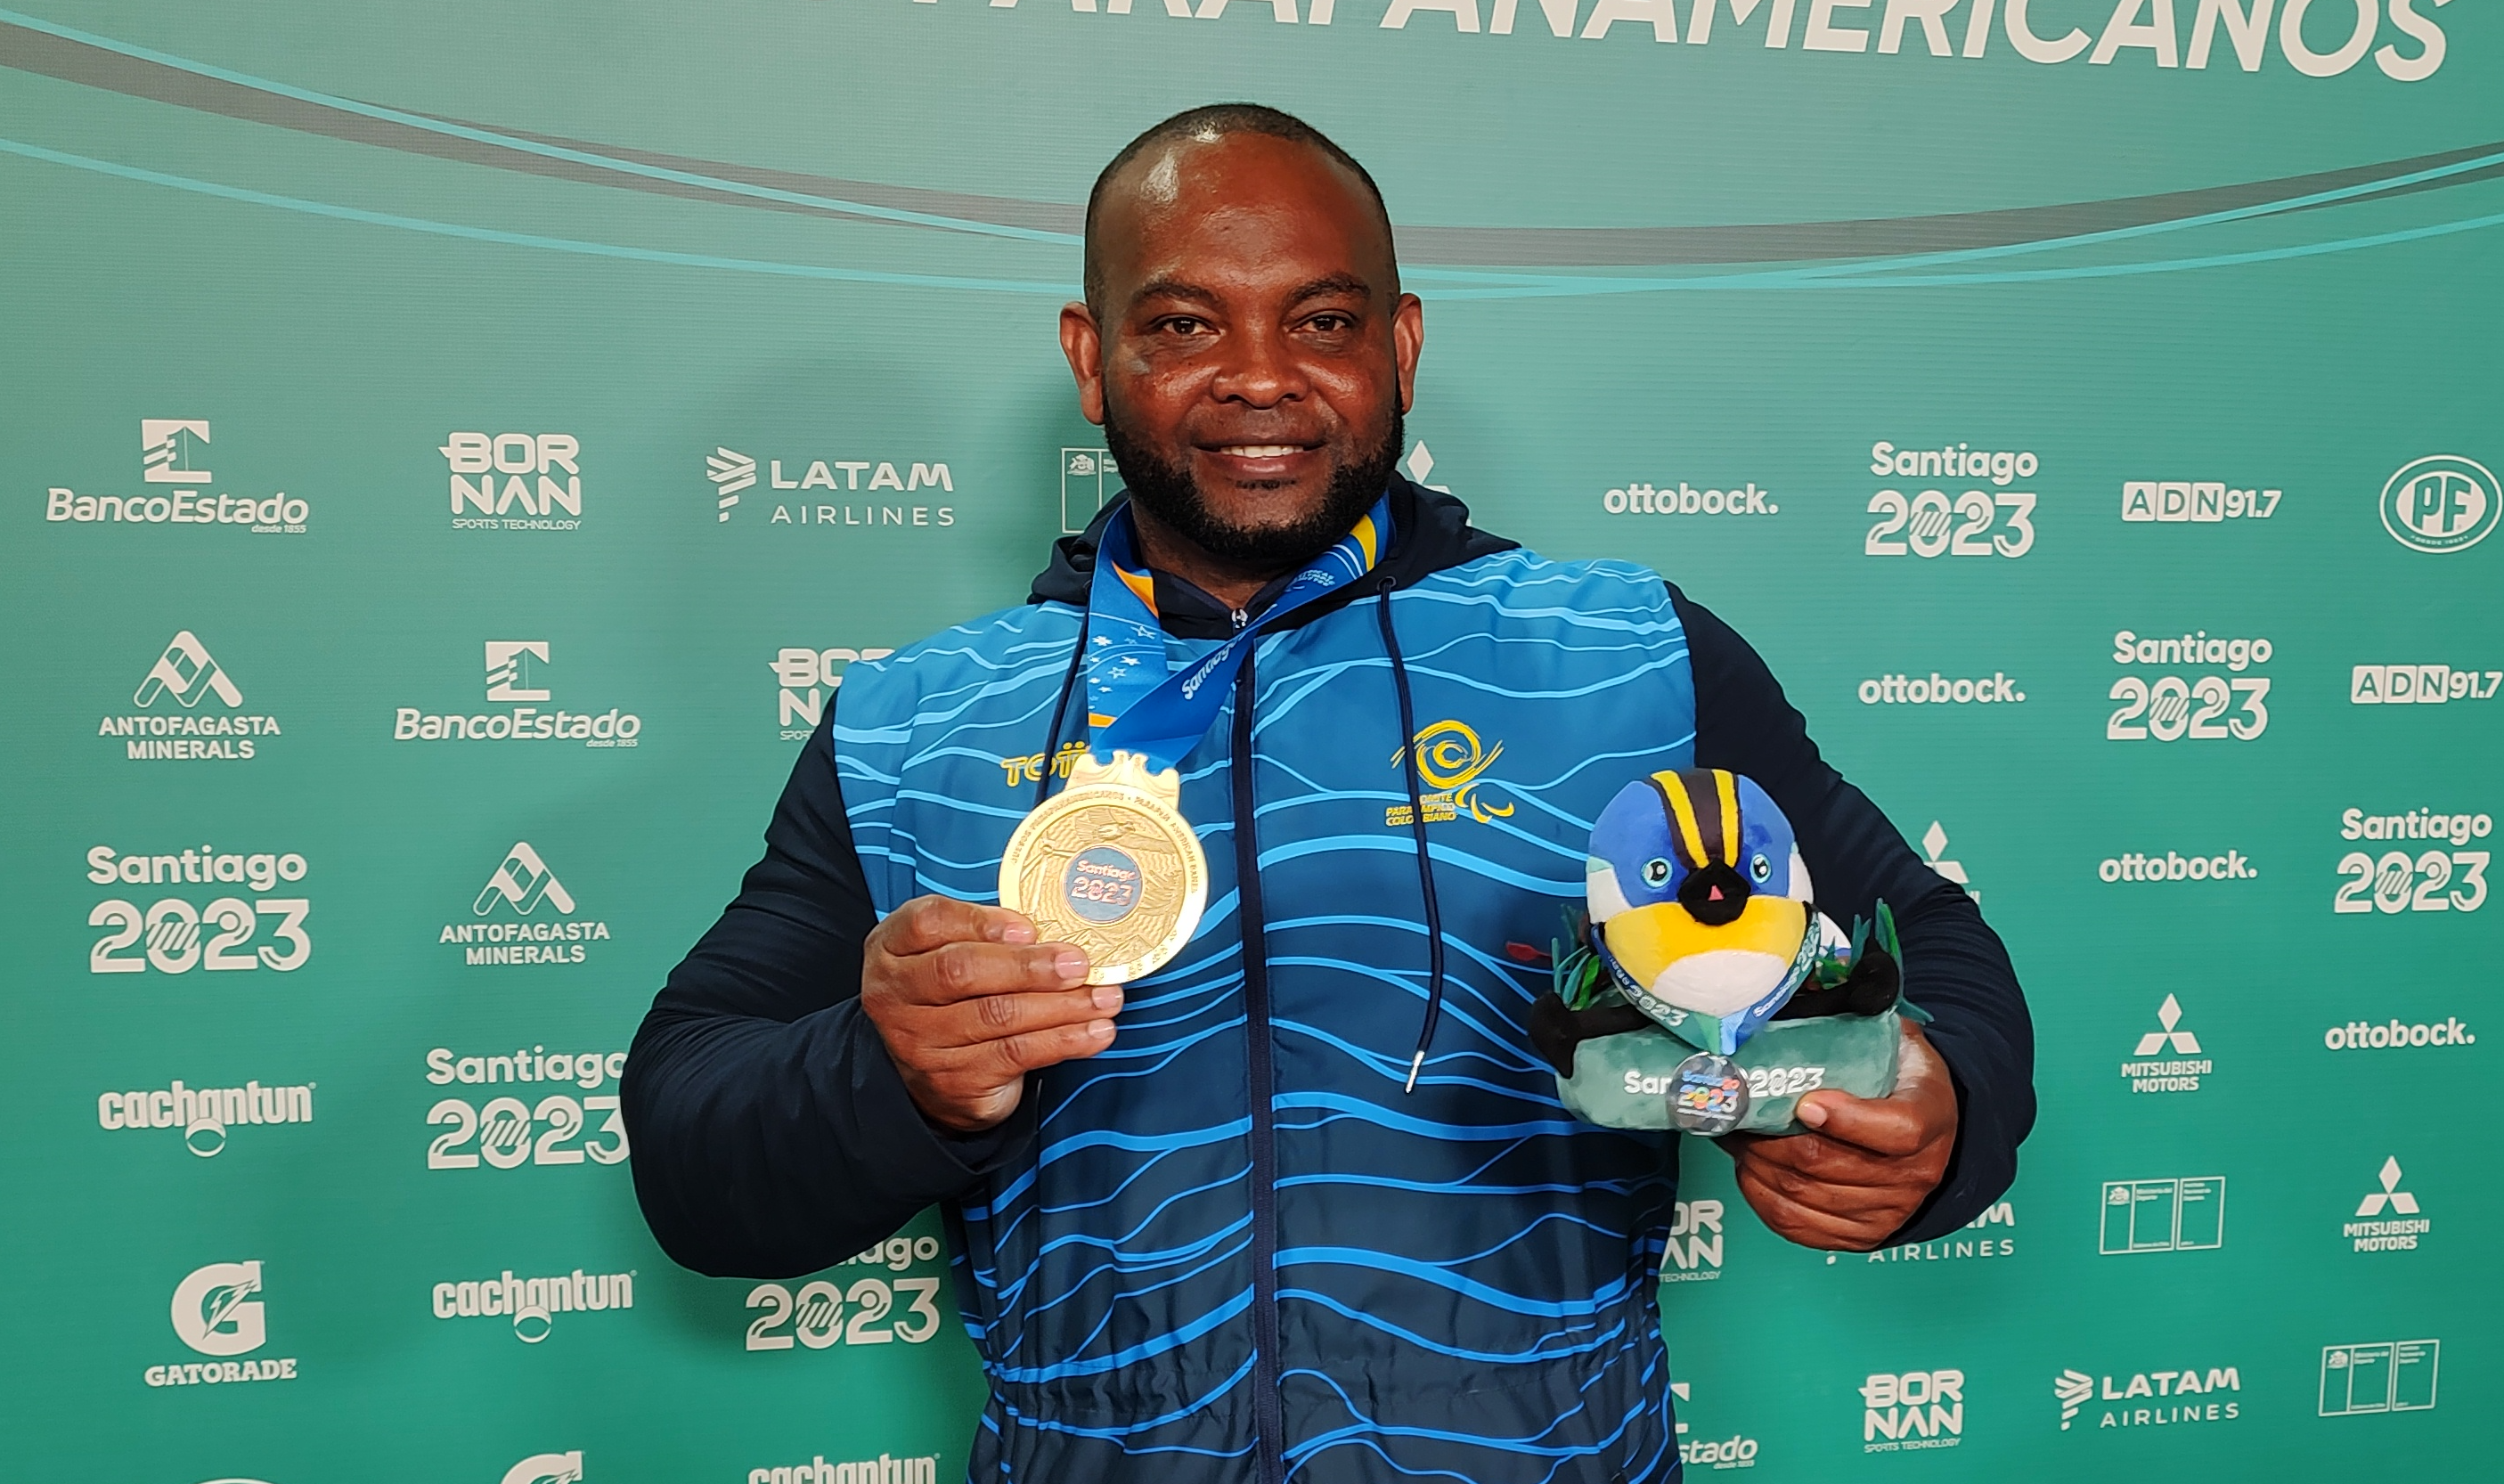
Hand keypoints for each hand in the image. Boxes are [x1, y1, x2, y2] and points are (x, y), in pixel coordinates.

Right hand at [859, 895, 1117, 1133]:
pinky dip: (1063, 1041)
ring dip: (1062, 1006)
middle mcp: (895, 997)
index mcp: (891, 950)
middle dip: (1029, 966)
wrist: (927, 1076)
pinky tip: (1094, 1032)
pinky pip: (1016, 1055)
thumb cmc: (950, 996)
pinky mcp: (954, 1081)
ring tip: (1105, 998)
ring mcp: (919, 1043)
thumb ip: (986, 935)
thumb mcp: (948, 953)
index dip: (979, 921)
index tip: (1028, 927)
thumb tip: (1054, 934)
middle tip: (1079, 964)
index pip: (927, 922)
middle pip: (961, 971)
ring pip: (997, 1016)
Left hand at [1723, 1022, 1956, 1250]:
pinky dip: (1762, 1197)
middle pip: (1829, 1166)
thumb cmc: (1901, 1079)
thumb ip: (1856, 1018)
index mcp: (1930, 1115)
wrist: (1933, 1131)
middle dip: (1770, 1139)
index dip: (1847, 1119)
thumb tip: (1796, 985)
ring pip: (1805, 1195)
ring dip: (1757, 1165)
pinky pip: (1798, 1225)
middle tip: (1739, 1114)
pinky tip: (1750, 1170)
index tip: (1806, 1101)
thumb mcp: (1894, 1039)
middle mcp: (1916, 1172)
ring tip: (1737, 1136)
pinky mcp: (1861, 1236)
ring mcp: (1889, 1210)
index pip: (1897, 1130)